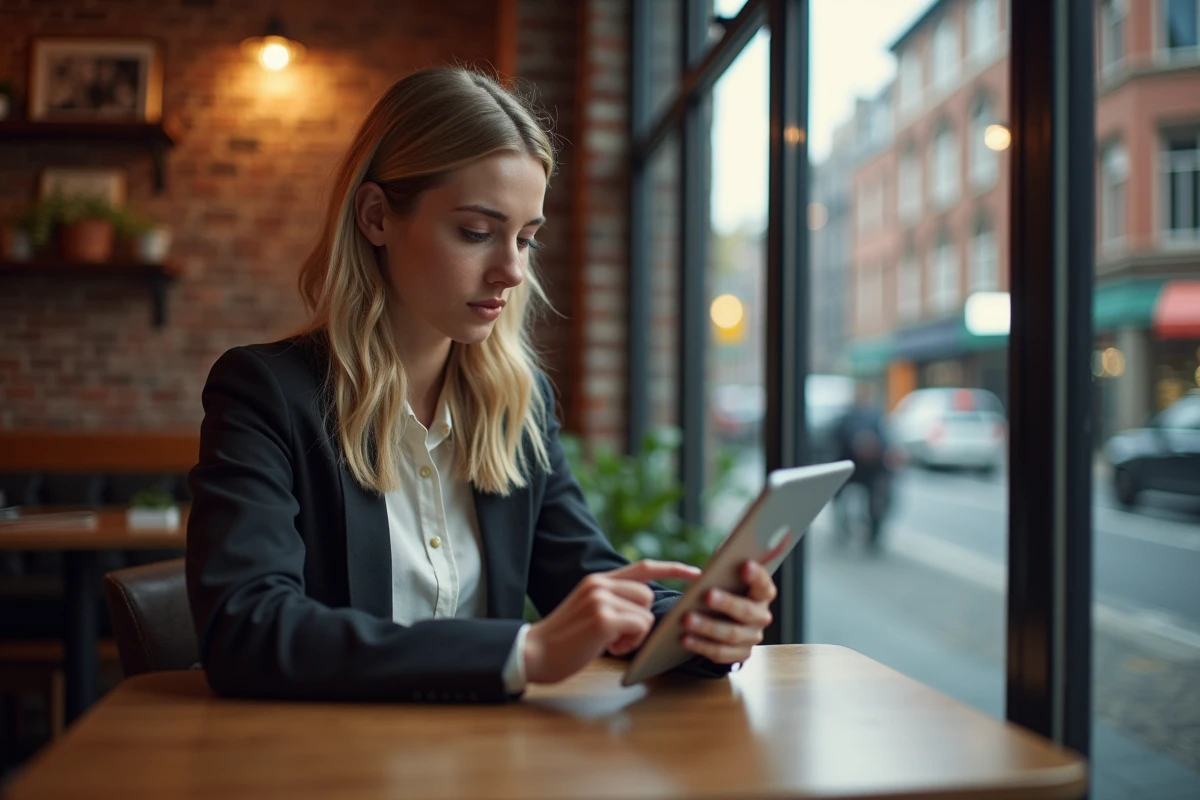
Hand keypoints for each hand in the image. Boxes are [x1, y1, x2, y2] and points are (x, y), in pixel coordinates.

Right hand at [523, 560, 700, 684]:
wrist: (534, 653)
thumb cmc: (565, 640)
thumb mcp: (590, 611)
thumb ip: (614, 601)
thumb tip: (646, 607)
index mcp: (599, 580)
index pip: (643, 567)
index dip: (672, 568)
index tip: (697, 573)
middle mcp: (601, 583)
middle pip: (649, 596)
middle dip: (641, 620)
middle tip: (617, 637)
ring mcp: (601, 598)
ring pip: (646, 613)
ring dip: (635, 634)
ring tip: (609, 642)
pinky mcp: (603, 617)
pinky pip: (640, 627)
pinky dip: (630, 642)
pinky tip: (609, 648)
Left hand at [681, 560, 774, 664]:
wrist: (723, 616)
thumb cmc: (724, 589)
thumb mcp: (726, 577)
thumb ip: (723, 571)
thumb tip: (708, 568)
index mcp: (762, 594)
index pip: (763, 584)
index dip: (756, 575)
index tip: (744, 565)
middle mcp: (761, 616)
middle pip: (747, 612)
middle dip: (727, 603)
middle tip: (707, 595)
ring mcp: (752, 637)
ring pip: (732, 635)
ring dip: (708, 627)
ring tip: (686, 619)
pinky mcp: (740, 653)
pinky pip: (721, 653)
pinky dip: (702, 646)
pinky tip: (685, 638)